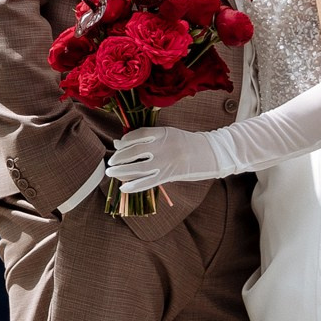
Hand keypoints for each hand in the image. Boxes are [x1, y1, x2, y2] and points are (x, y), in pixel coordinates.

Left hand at [105, 125, 228, 189]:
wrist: (211, 153)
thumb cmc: (187, 144)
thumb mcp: (170, 135)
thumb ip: (149, 138)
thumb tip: (121, 142)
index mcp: (163, 132)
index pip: (138, 135)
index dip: (125, 141)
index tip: (118, 145)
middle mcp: (163, 146)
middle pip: (134, 151)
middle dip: (119, 157)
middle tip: (110, 162)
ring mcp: (166, 161)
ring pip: (138, 167)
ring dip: (121, 171)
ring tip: (111, 173)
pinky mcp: (169, 175)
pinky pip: (148, 181)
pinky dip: (134, 185)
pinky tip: (124, 188)